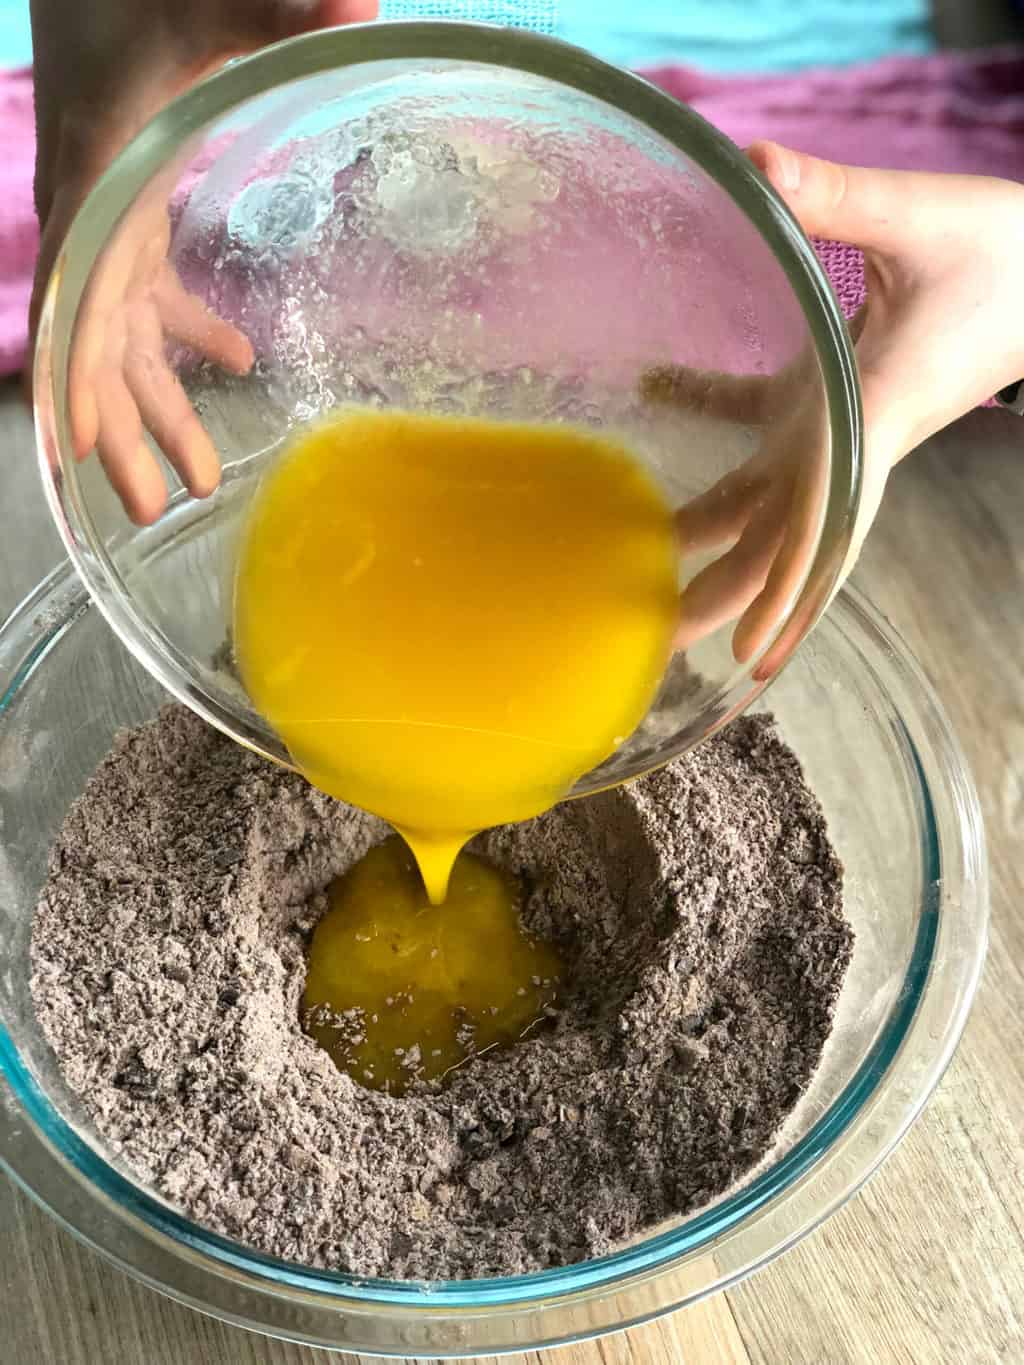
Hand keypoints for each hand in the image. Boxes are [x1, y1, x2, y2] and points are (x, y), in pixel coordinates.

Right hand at [30, 0, 376, 522]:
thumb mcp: (203, 0)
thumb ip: (276, 10)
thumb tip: (363, 6)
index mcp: (100, 177)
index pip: (78, 291)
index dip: (79, 369)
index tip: (83, 443)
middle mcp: (94, 215)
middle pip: (98, 345)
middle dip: (124, 428)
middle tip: (153, 508)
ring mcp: (110, 223)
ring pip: (124, 338)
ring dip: (155, 408)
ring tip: (194, 479)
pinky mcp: (132, 216)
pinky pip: (148, 298)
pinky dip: (187, 335)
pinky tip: (238, 358)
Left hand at [656, 141, 1023, 668]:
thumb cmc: (1004, 251)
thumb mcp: (920, 218)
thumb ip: (835, 198)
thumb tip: (756, 163)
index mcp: (873, 418)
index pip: (825, 525)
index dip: (786, 592)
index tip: (750, 654)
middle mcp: (849, 440)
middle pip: (779, 539)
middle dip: (725, 594)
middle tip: (655, 640)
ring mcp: (836, 421)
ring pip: (762, 497)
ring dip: (705, 532)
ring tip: (640, 564)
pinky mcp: (828, 388)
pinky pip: (757, 416)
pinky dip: (704, 404)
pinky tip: (652, 388)